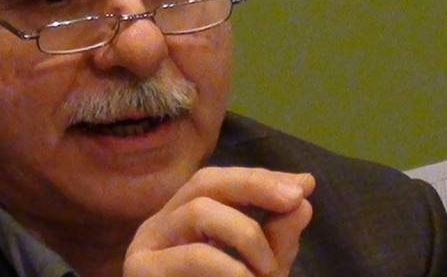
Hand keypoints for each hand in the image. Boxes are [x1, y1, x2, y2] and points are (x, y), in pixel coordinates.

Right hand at [124, 167, 314, 276]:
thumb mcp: (257, 274)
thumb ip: (277, 240)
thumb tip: (302, 199)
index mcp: (180, 222)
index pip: (218, 182)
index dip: (259, 178)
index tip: (303, 186)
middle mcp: (158, 228)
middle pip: (204, 182)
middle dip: (254, 185)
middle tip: (294, 200)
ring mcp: (145, 249)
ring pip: (199, 211)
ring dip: (247, 234)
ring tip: (268, 271)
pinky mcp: (142, 272)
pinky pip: (194, 254)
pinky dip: (231, 267)